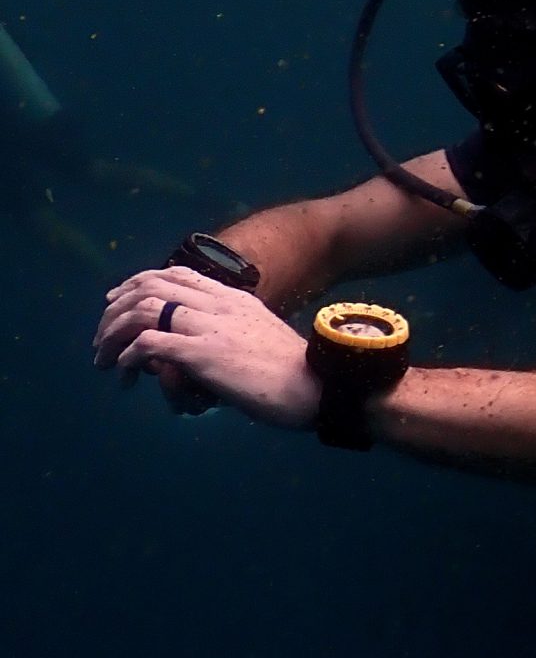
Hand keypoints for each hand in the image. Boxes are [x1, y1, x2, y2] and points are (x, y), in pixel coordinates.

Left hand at [93, 266, 320, 430]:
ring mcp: (210, 326)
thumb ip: (224, 337)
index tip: (116, 300)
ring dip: (114, 335)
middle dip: (115, 309)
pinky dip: (129, 356)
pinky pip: (151, 345)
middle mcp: (219, 304)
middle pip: (151, 287)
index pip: (176, 274)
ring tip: (103, 360)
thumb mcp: (255, 339)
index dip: (138, 282)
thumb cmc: (289, 370)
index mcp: (233, 297)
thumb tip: (192, 356)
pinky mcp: (203, 354)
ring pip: (144, 311)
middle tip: (101, 336)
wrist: (314, 384)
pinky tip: (125, 371)